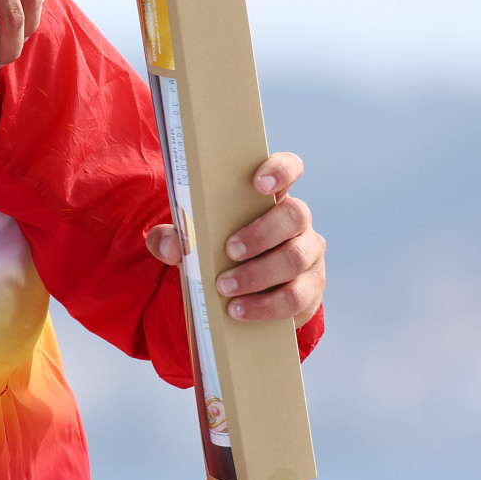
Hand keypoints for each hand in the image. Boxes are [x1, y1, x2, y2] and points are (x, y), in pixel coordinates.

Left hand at [146, 152, 324, 326]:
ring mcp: (309, 254)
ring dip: (257, 274)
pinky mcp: (310, 289)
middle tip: (230, 251)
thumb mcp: (192, 243)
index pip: (289, 169)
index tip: (259, 183)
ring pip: (296, 258)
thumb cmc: (217, 255)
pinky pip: (296, 297)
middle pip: (296, 215)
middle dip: (261, 233)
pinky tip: (238, 310)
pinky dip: (264, 305)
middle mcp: (296, 222)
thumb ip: (173, 238)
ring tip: (224, 287)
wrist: (237, 297)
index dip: (280, 170)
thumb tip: (170, 243)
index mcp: (269, 198)